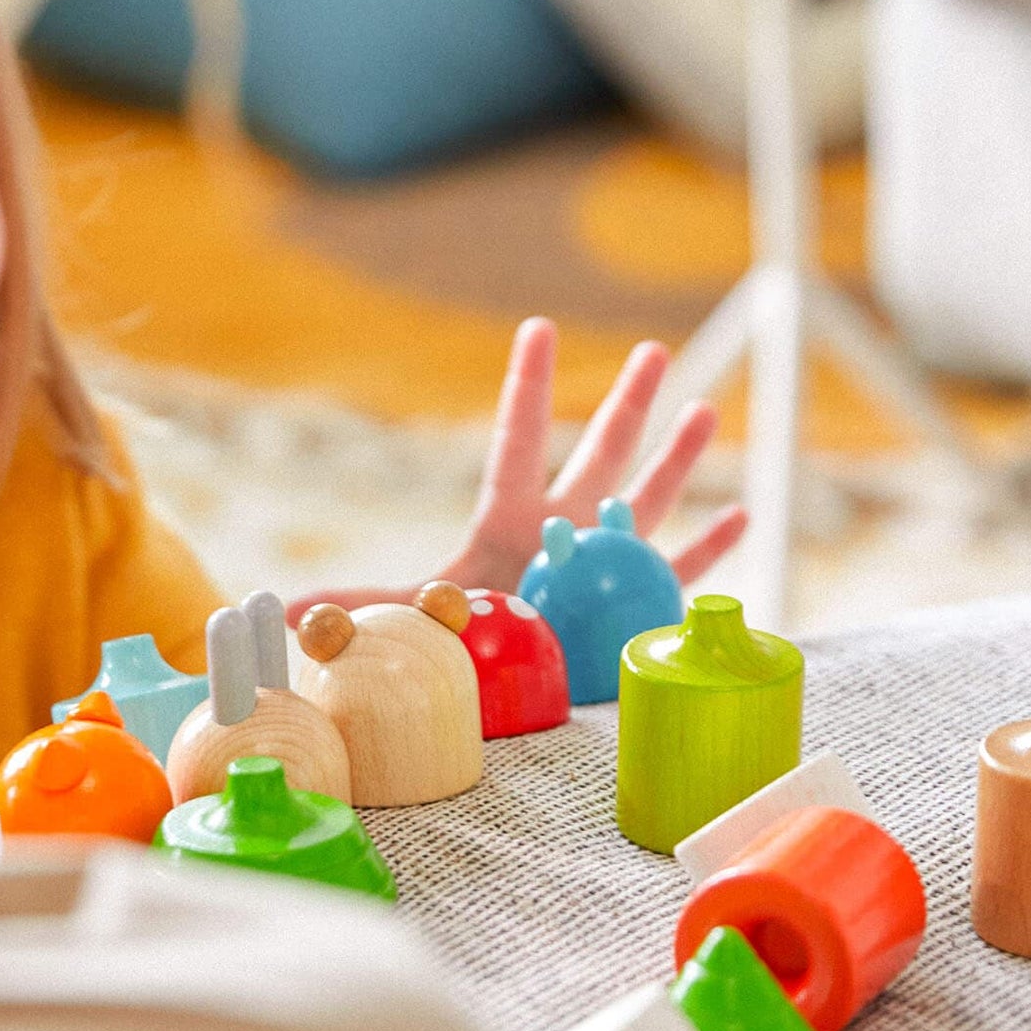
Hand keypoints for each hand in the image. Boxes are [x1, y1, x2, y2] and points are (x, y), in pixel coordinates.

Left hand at [289, 319, 746, 618]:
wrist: (487, 703)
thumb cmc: (444, 652)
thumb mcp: (404, 617)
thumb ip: (358, 605)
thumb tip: (288, 606)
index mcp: (507, 522)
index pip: (519, 441)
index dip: (528, 387)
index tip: (539, 327)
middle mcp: (562, 531)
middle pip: (598, 455)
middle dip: (627, 404)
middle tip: (652, 349)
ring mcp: (601, 565)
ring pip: (647, 501)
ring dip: (677, 459)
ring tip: (703, 411)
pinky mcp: (629, 607)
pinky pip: (678, 573)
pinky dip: (711, 548)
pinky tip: (743, 514)